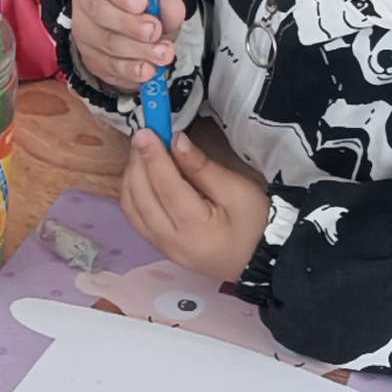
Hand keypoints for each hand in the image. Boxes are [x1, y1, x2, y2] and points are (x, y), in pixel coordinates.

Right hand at [66, 0, 185, 95]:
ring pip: (107, 42)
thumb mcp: (158, 3)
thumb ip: (167, 4)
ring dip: (138, 50)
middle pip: (100, 12)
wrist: (132, 39)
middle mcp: (88, 4)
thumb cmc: (144, 12)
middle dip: (130, 24)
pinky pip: (109, 66)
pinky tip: (149, 70)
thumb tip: (172, 7)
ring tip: (163, 53)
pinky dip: (132, 70)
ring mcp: (85, 34)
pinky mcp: (91, 60)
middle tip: (155, 32)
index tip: (143, 3)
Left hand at [121, 124, 265, 278]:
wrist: (259, 259)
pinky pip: (135, 217)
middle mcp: (172, 243)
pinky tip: (141, 174)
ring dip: (131, 177)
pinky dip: (132, 192)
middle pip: (141, 198)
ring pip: (131, 208)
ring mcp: (162, 248)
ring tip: (142, 152)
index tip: (146, 132)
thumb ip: (201, 167)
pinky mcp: (158, 247)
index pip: (165, 188)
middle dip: (138, 163)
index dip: (153, 157)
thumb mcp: (235, 189)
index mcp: (197, 230)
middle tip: (143, 136)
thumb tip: (175, 140)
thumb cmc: (254, 222)